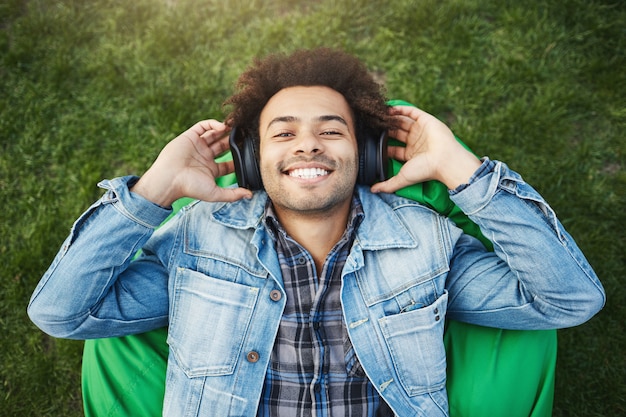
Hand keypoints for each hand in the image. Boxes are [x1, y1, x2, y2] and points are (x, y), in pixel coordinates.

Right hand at [131, 120, 252, 206]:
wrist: (169, 178)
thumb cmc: (189, 187)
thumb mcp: (214, 193)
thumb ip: (232, 194)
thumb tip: (250, 195)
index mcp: (211, 170)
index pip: (228, 163)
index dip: (238, 158)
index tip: (248, 153)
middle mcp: (205, 157)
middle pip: (223, 146)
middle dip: (233, 141)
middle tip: (245, 135)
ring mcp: (197, 146)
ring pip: (214, 134)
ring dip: (225, 130)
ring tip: (236, 127)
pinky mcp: (190, 136)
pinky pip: (202, 126)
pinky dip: (213, 124)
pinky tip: (222, 126)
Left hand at [370, 105, 480, 192]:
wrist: (444, 160)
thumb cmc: (425, 170)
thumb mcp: (402, 179)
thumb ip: (387, 185)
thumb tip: (372, 190)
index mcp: (411, 155)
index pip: (393, 148)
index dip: (382, 144)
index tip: (370, 140)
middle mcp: (416, 142)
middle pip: (397, 133)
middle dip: (385, 130)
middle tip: (372, 126)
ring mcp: (421, 130)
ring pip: (402, 121)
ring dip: (391, 118)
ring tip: (378, 115)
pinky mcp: (426, 120)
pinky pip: (411, 112)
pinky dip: (400, 109)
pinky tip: (388, 109)